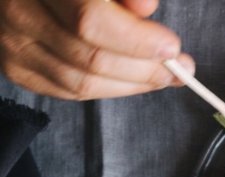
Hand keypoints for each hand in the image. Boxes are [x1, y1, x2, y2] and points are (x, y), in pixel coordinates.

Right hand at [0, 0, 194, 99]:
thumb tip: (147, 6)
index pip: (91, 20)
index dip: (136, 40)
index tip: (172, 47)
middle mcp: (20, 13)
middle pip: (90, 59)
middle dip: (143, 70)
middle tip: (180, 70)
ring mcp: (15, 45)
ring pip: (82, 84)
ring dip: (131, 85)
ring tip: (163, 76)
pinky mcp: (18, 68)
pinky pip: (69, 93)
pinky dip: (108, 90)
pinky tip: (131, 80)